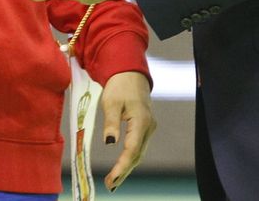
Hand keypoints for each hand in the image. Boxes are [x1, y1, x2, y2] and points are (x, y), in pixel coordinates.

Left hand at [100, 70, 156, 190]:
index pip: (132, 149)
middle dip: (124, 171)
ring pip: (139, 152)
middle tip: (110, 185)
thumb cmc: (119, 85)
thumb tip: (110, 142)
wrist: (130, 73)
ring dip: (127, 167)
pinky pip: (138, 147)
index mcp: (141, 121)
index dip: (122, 166)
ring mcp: (149, 128)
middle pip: (137, 155)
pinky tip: (121, 167)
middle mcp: (148, 127)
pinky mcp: (145, 127)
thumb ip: (111, 122)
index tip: (112, 178)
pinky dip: (130, 158)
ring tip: (113, 181)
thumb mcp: (111, 102)